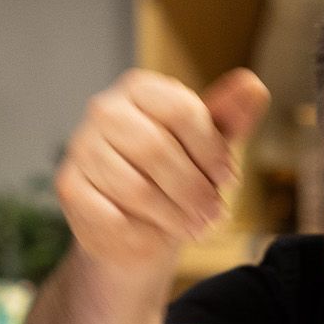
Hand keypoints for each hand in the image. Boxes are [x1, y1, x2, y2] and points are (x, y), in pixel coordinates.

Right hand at [55, 67, 269, 278]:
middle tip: (215, 214)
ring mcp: (81, 148)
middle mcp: (104, 110)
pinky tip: (156, 237)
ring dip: (173, 216)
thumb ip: (230, 117)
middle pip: (156, 150)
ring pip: (135, 188)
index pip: (180, 110)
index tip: (229, 179)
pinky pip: (111, 216)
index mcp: (141, 89)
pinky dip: (142, 233)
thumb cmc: (177, 175)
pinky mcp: (69, 187)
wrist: (137, 223)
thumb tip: (254, 86)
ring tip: (194, 228)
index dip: (211, 150)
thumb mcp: (209, 145)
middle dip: (194, 189)